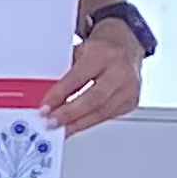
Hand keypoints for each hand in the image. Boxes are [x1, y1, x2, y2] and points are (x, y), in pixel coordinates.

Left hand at [43, 20, 145, 135]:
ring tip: (61, 129)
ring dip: (77, 123)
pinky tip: (76, 125)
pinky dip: (89, 122)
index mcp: (103, 54)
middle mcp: (119, 71)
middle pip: (93, 99)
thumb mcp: (80, 51)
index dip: (59, 95)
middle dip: (69, 114)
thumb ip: (66, 72)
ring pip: (101, 112)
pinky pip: (107, 116)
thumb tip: (49, 97)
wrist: (126, 48)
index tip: (45, 108)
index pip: (78, 78)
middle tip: (51, 122)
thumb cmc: (101, 50)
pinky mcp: (131, 102)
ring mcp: (128, 88)